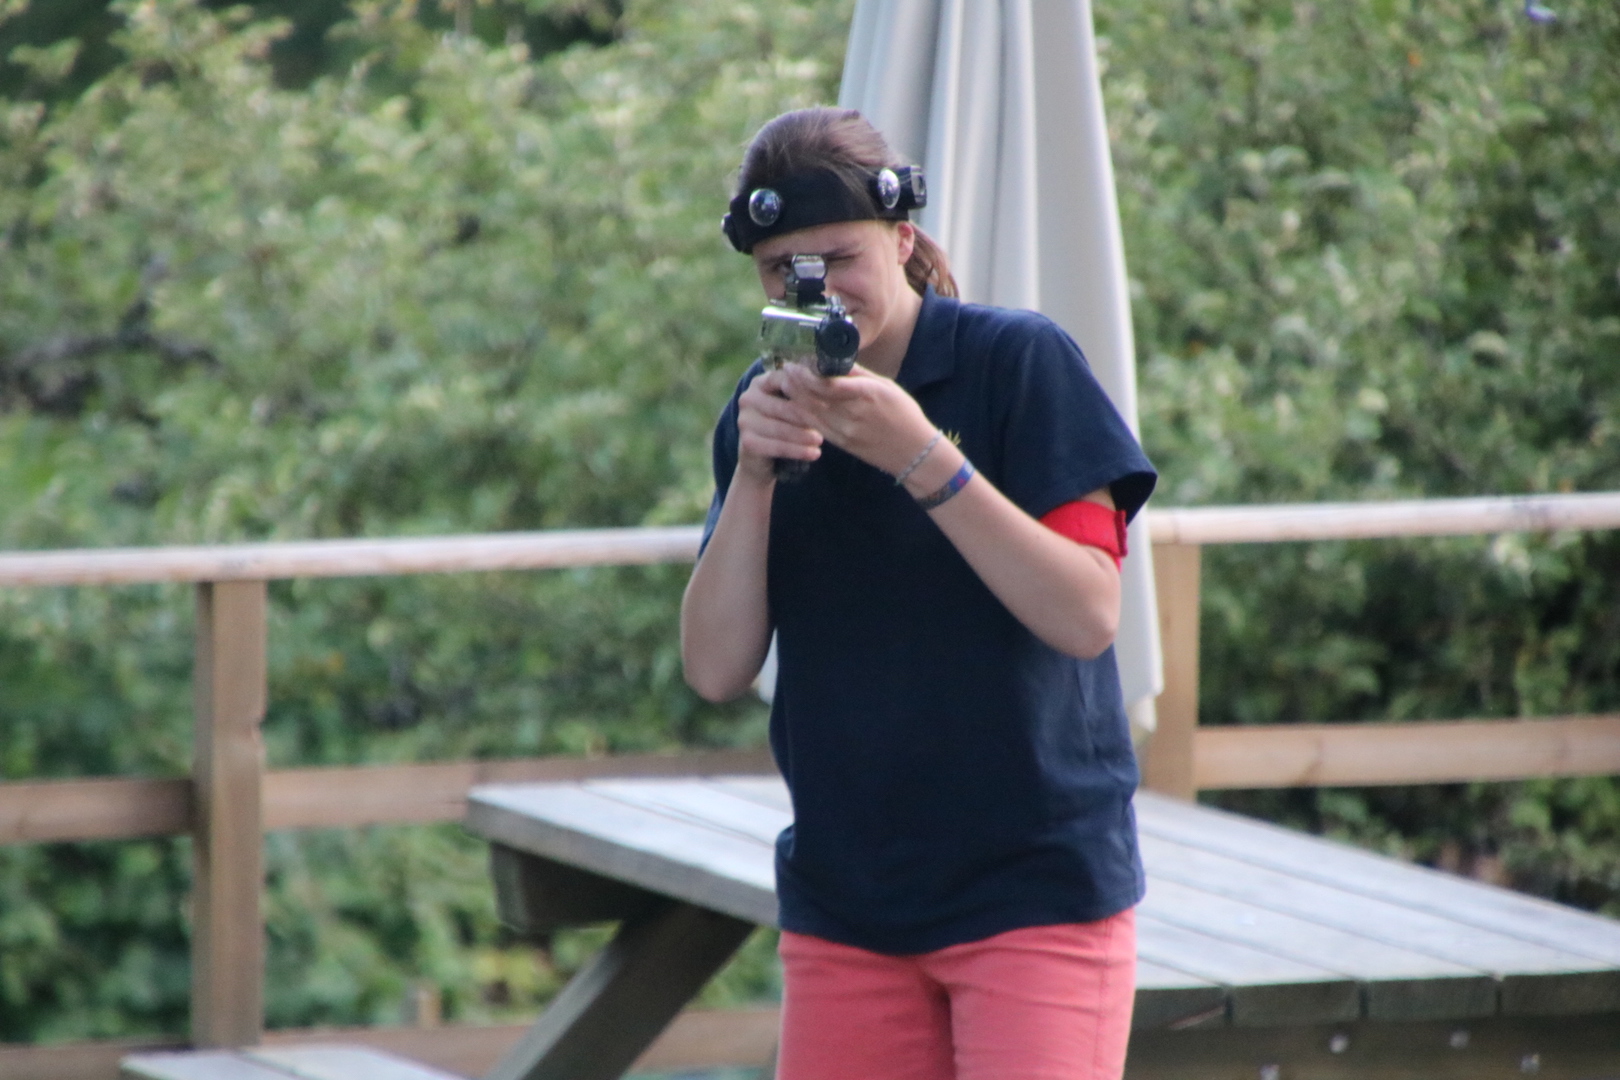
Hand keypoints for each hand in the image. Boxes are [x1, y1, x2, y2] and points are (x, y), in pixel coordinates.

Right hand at [735, 366, 823, 482]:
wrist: (762, 458)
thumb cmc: (785, 424)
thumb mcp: (793, 405)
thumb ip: (805, 392)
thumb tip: (836, 382)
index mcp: (761, 382)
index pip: (785, 380)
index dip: (808, 390)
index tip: (830, 398)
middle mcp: (748, 398)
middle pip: (783, 406)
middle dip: (808, 416)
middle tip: (830, 422)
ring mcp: (744, 420)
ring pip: (780, 428)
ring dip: (803, 435)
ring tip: (821, 440)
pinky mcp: (747, 442)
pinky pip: (776, 446)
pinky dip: (797, 451)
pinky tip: (814, 454)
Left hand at [778, 362, 938, 476]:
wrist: (913, 452)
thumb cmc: (904, 414)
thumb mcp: (886, 386)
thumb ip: (858, 374)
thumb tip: (834, 359)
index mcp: (867, 394)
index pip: (828, 383)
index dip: (807, 372)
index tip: (797, 362)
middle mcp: (853, 413)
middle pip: (814, 397)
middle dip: (795, 382)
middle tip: (785, 369)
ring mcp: (845, 431)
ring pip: (810, 412)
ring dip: (794, 397)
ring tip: (785, 383)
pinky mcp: (841, 443)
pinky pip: (815, 426)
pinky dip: (802, 414)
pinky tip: (794, 404)